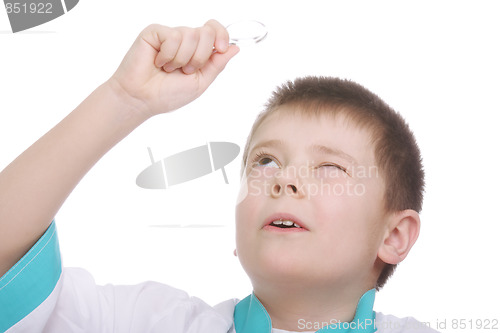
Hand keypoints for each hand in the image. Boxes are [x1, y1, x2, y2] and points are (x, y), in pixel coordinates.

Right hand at [109, 19, 238, 117]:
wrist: (142, 99)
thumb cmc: (167, 94)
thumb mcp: (200, 82)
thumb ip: (217, 64)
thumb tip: (236, 47)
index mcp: (197, 51)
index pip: (215, 30)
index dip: (222, 35)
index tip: (221, 47)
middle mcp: (185, 40)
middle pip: (206, 31)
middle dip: (200, 56)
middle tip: (185, 70)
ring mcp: (170, 35)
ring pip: (190, 34)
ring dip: (182, 59)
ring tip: (169, 69)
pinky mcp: (154, 32)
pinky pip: (173, 36)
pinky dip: (168, 55)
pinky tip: (158, 62)